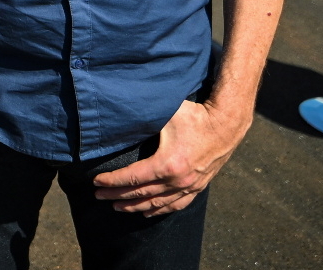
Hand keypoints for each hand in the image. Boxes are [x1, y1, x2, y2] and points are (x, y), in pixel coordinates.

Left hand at [93, 99, 248, 215]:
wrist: (227, 125)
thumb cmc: (195, 116)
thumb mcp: (166, 113)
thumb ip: (142, 116)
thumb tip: (117, 111)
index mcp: (166, 164)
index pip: (131, 178)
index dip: (111, 181)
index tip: (96, 182)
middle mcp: (177, 181)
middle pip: (140, 194)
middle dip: (116, 195)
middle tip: (98, 197)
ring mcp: (189, 187)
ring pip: (157, 204)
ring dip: (135, 207)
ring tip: (117, 207)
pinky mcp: (198, 187)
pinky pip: (176, 204)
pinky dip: (159, 210)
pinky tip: (148, 212)